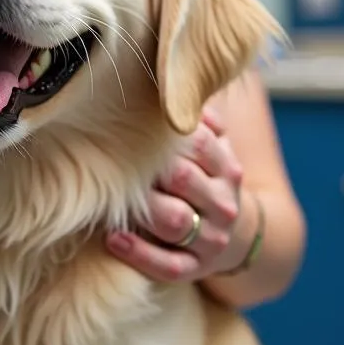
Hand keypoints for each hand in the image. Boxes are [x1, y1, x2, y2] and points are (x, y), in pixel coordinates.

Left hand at [106, 107, 245, 281]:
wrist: (234, 236)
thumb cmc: (204, 181)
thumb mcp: (210, 151)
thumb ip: (193, 120)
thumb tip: (163, 75)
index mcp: (225, 167)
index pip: (201, 144)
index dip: (168, 136)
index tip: (132, 125)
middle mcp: (222, 202)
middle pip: (186, 181)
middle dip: (152, 170)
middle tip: (115, 159)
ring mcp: (210, 238)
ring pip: (176, 223)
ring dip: (143, 210)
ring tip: (110, 200)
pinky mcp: (195, 269)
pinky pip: (168, 266)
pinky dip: (140, 254)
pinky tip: (113, 239)